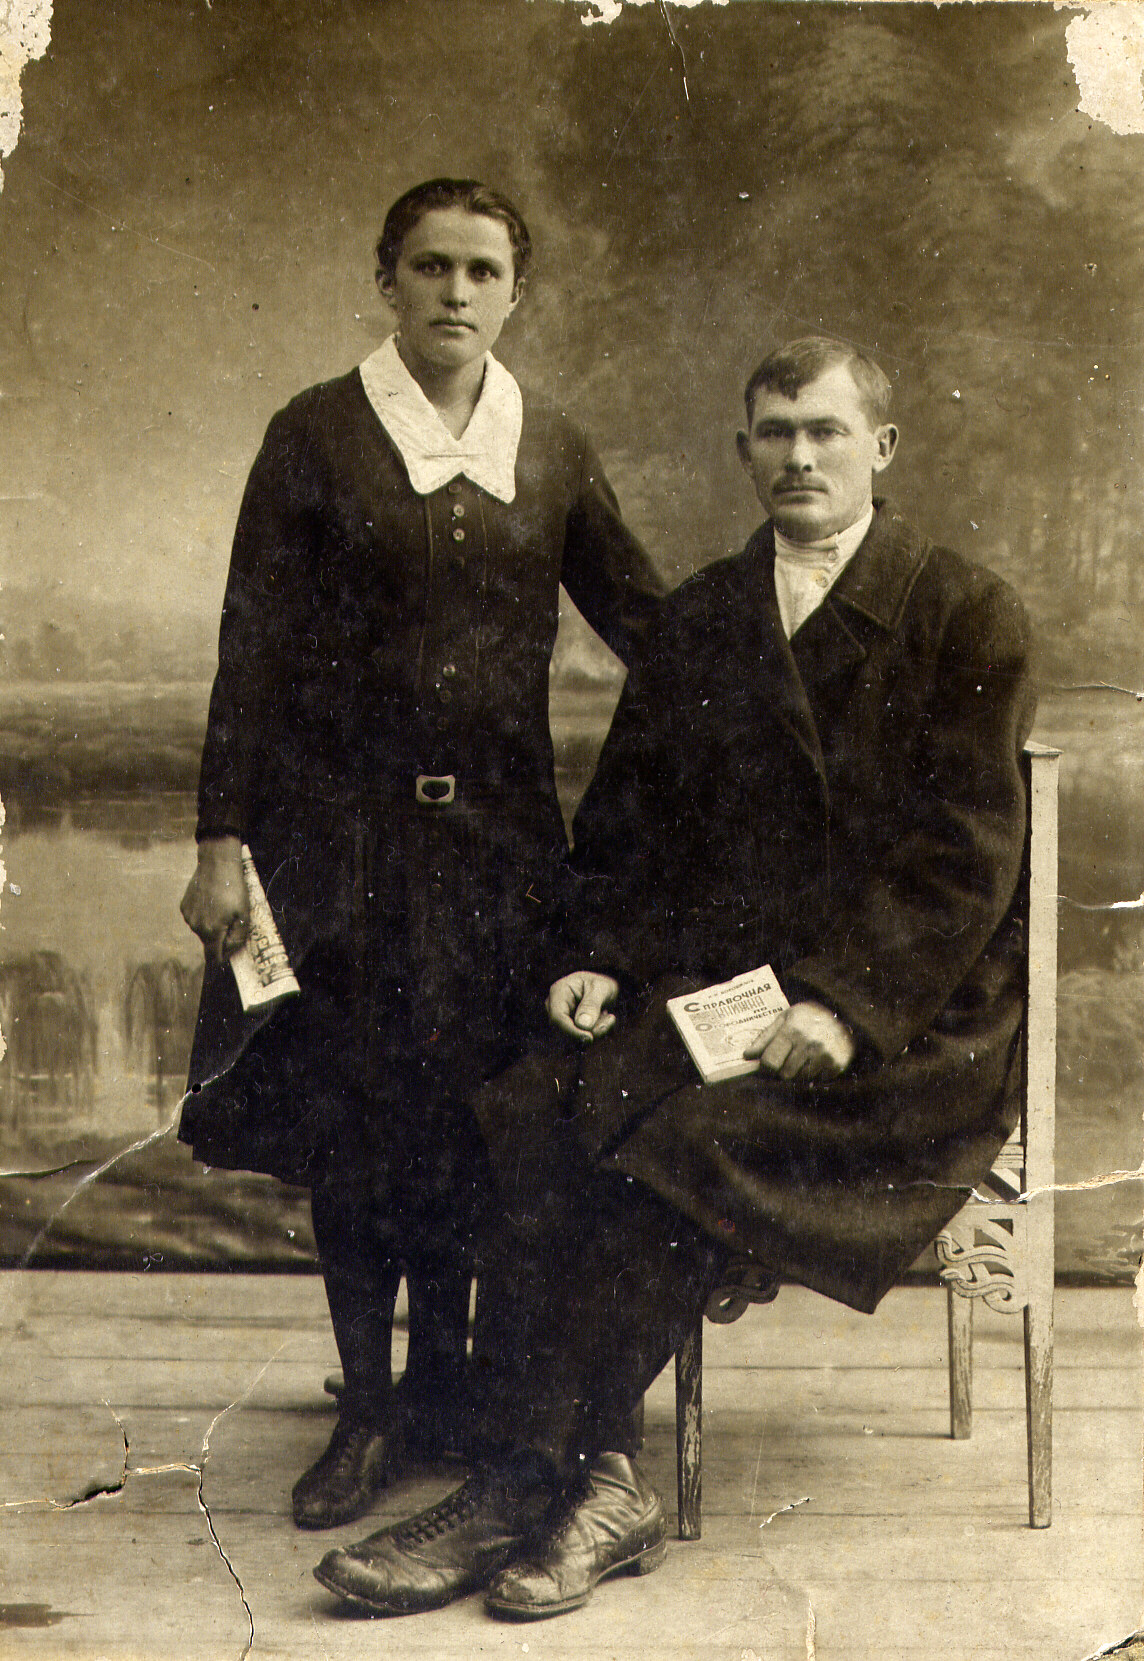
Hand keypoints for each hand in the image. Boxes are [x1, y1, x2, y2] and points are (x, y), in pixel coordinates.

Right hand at [180, 836, 249, 965]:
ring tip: (221, 908)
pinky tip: (211, 902)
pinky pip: (195, 918)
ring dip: (211, 926)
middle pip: (209, 942)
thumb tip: (230, 951)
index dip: (222, 958)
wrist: (217, 864)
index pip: (214, 957)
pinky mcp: (184, 906)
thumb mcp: (244, 914)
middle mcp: (196, 927)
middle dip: (220, 938)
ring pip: (201, 930)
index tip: (230, 954)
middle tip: (231, 922)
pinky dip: (203, 915)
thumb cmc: (234, 889)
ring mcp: (188, 917)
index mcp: (212, 931)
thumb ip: (238, 937)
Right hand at [546, 972, 619, 1041]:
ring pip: (574, 1038)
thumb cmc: (601, 984)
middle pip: (564, 1031)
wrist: (603, 989)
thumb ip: (591, 1005)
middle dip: (589, 1031)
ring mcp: (561, 1019)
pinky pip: (580, 1040)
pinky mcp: (569, 1029)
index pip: (557, 1017)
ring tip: (609, 1017)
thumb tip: (582, 1025)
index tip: (589, 1038)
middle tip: (609, 1020)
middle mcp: (555, 1007)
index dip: (571, 1031)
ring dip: (595, 1032)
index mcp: (558, 991)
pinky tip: (605, 1021)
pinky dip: (595, 1034)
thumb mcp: (601, 988)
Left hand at [743, 1000, 854, 1081]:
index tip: (765, 1065)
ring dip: (799, 1071)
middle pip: (785, 1074)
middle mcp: (810, 1042)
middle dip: (782, 1070)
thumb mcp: (784, 1019)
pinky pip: (817, 1080)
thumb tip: (747, 1056)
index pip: (770, 1061)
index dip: (765, 1067)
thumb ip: (765, 1037)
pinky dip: (815, 1073)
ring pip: (801, 1078)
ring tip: (803, 1057)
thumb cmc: (807, 1017)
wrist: (842, 1015)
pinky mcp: (837, 1064)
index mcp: (792, 1030)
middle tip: (786, 1061)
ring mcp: (825, 1054)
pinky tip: (818, 1059)